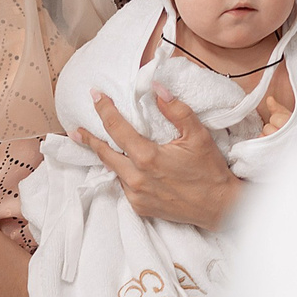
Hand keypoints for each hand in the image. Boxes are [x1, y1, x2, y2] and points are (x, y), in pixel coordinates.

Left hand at [76, 92, 240, 231]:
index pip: (116, 128)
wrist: (220, 208)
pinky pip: (125, 186)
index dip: (104, 109)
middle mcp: (136, 178)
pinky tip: (128, 167)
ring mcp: (136, 196)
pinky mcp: (140, 208)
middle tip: (76, 130)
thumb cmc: (210, 170)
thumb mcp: (198, 135)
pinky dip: (124, 174)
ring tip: (99, 145)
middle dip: (88, 139)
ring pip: (114, 171)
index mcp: (147, 157)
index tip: (95, 96)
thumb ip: (176, 110)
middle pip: (104, 153)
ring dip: (108, 157)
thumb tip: (156, 88)